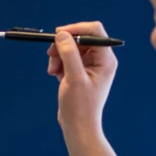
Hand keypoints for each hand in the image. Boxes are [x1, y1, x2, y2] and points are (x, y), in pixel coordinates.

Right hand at [47, 20, 118, 136]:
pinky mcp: (80, 72)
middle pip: (80, 38)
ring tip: (52, 70)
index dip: (76, 28)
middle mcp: (100, 60)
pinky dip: (59, 63)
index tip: (58, 34)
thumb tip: (62, 34)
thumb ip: (69, 54)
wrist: (78, 127)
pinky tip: (55, 75)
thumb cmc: (80, 106)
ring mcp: (90, 66)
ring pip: (71, 48)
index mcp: (106, 59)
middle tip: (50, 54)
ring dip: (58, 56)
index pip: (94, 31)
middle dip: (63, 45)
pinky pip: (67, 58)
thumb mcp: (74, 78)